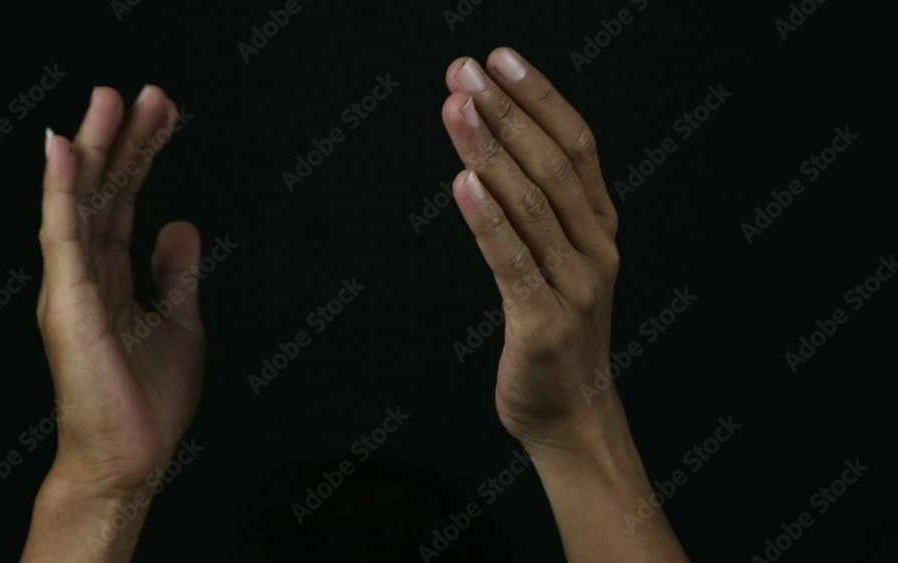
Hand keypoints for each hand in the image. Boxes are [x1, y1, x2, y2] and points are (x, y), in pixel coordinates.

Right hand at [37, 85, 203, 494]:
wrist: (130, 459)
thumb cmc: (146, 399)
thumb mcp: (179, 321)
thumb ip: (176, 273)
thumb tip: (182, 225)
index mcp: (112, 276)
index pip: (126, 201)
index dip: (143, 156)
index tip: (164, 114)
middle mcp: (85, 274)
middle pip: (104, 193)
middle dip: (122, 141)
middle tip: (143, 92)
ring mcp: (72, 288)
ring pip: (80, 204)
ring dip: (93, 150)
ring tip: (106, 101)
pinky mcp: (68, 306)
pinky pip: (64, 239)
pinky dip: (64, 192)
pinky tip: (67, 151)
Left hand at [442, 48, 622, 452]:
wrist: (571, 414)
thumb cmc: (555, 330)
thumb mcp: (561, 261)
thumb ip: (542, 211)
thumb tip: (496, 149)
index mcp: (600, 227)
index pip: (575, 145)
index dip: (539, 98)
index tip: (500, 58)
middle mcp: (596, 249)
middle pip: (552, 165)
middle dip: (507, 111)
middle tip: (464, 71)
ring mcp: (576, 286)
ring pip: (532, 205)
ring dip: (490, 151)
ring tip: (456, 107)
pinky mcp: (545, 323)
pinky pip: (512, 262)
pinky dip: (487, 220)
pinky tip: (461, 183)